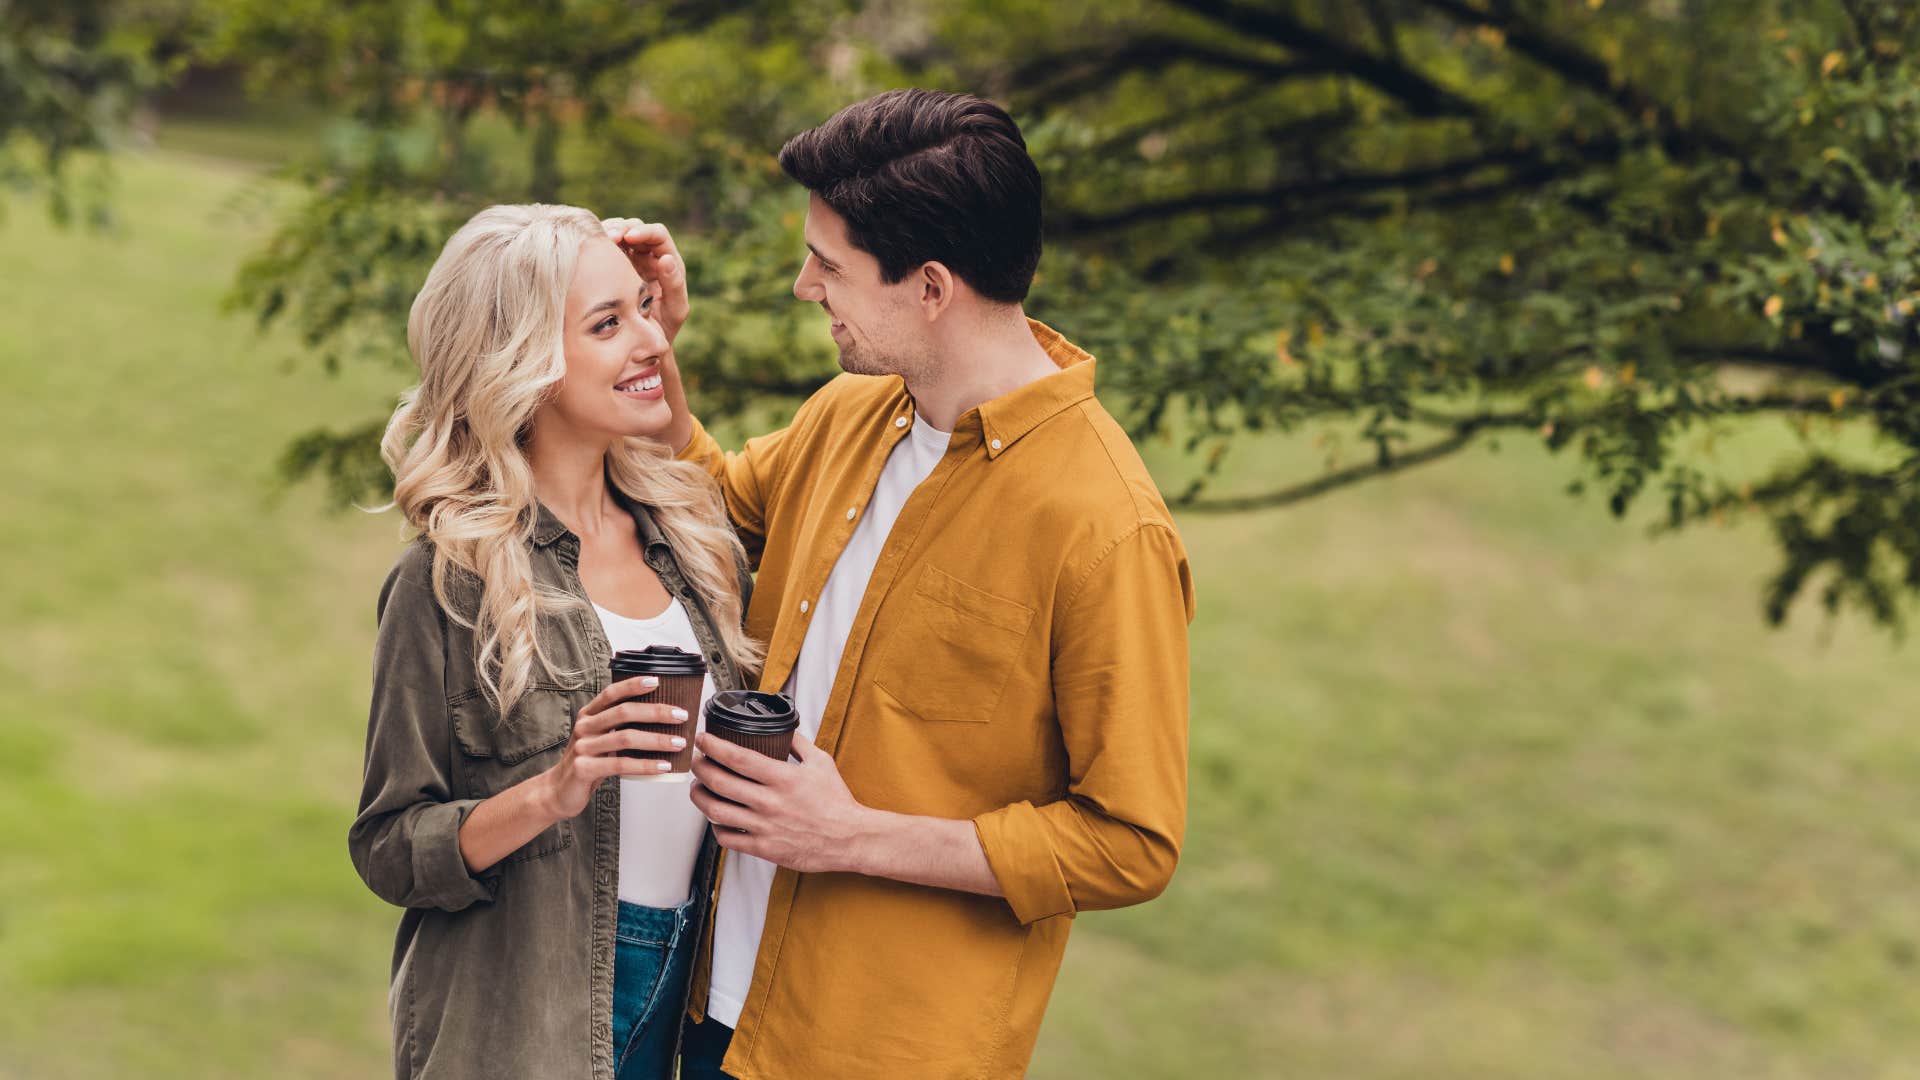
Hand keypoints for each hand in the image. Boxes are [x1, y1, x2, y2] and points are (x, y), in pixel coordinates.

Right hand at [539, 676, 689, 819]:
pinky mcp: (584, 768)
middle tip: (681, 716)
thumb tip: (659, 719)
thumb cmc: (586, 763)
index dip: (633, 685)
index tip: (657, 681)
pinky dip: (646, 765)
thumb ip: (618, 727)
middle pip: (624, 712)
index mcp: (589, 715)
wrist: (558, 791)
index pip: (612, 693)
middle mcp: (585, 727)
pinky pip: (621, 764)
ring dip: (657, 740)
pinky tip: (663, 766)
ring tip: (679, 743)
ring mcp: (583, 747)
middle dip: (657, 712)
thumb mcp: (599, 739)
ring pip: (626, 738)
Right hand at [601, 216, 688, 342]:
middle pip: (635, 228)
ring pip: (617, 234)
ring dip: (607, 232)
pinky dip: (597, 245)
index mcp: (668, 262)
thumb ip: (674, 285)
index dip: (644, 231)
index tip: (629, 238)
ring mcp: (629, 259)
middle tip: (609, 237)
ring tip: (597, 242)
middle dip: (622, 228)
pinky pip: (604, 248)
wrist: (645, 344)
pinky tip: (588, 251)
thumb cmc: (664, 328)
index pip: (658, 235)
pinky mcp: (612, 266)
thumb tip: (665, 259)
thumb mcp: (675, 310)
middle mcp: (649, 255)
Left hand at [689, 732, 873, 873]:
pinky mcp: (763, 848)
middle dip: (700, 767)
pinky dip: (715, 826)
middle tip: (697, 761)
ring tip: (698, 788)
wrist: (848, 838)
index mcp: (782, 778)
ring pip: (716, 811)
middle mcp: (769, 802)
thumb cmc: (836, 801)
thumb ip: (798, 743)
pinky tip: (716, 818)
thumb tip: (783, 729)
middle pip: (719, 782)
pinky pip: (727, 838)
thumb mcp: (821, 762)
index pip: (737, 758)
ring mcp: (764, 827)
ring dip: (700, 796)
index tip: (703, 739)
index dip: (713, 746)